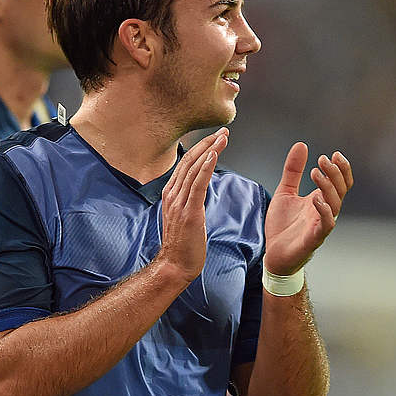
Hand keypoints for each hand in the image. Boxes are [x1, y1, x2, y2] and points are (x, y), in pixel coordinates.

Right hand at [155, 128, 227, 280]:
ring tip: (223, 137)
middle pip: (190, 161)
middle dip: (208, 143)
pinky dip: (205, 167)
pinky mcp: (189, 212)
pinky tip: (213, 155)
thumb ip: (190, 200)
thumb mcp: (185, 215)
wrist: (175, 265)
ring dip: (210, 150)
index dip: (201, 148)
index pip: (186, 164)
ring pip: (194, 168)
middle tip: (223, 131)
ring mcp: (179, 202)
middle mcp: (172, 194)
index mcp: (171, 193)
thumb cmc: (183, 244)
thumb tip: (200, 189)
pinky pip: (197, 185)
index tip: (216, 137)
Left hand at [264, 144, 352, 274]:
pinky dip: (324, 211)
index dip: (341, 168)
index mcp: (321, 200)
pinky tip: (316, 199)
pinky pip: (326, 224)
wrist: (273, 254)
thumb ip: (293, 170)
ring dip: (328, 187)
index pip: (341, 182)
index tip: (334, 154)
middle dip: (335, 173)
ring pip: (335, 204)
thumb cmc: (282, 226)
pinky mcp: (314, 238)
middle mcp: (325, 211)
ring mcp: (321, 225)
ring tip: (315, 173)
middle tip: (322, 159)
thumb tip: (301, 145)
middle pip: (340, 190)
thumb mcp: (285, 191)